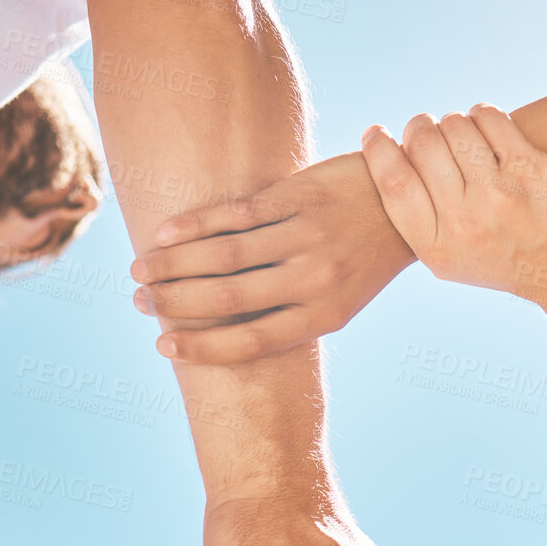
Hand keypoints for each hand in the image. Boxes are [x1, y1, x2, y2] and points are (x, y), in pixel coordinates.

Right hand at [128, 152, 415, 363]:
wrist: (408, 198)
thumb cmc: (362, 256)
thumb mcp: (340, 297)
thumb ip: (291, 313)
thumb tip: (225, 335)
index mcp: (325, 314)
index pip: (253, 341)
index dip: (203, 347)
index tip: (162, 345)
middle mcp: (315, 279)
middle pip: (229, 297)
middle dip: (176, 302)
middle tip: (139, 301)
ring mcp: (306, 236)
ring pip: (224, 256)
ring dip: (173, 264)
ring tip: (139, 270)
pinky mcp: (298, 198)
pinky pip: (234, 215)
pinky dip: (194, 226)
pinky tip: (164, 233)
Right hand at [360, 103, 546, 298]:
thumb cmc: (502, 257)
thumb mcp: (449, 259)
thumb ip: (415, 217)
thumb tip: (384, 153)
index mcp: (436, 247)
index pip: (392, 181)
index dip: (378, 149)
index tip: (375, 133)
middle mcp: (466, 221)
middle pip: (421, 144)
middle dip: (418, 127)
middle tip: (425, 131)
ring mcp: (500, 193)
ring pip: (454, 125)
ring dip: (453, 122)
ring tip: (462, 136)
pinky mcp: (530, 168)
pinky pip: (489, 117)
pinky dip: (482, 114)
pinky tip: (485, 126)